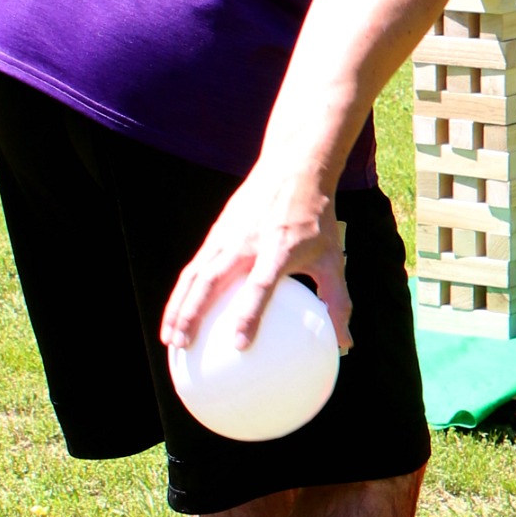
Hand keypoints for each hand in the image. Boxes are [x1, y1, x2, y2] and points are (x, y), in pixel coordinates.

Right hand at [160, 166, 352, 353]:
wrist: (294, 169)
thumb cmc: (317, 219)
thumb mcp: (333, 258)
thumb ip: (337, 301)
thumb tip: (345, 344)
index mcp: (278, 249)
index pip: (260, 286)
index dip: (249, 315)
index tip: (239, 345)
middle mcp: (247, 242)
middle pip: (211, 281)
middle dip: (192, 314)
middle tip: (183, 347)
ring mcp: (227, 235)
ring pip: (194, 275)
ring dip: (178, 307)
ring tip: (170, 339)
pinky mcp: (216, 232)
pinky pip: (195, 266)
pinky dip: (183, 292)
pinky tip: (179, 315)